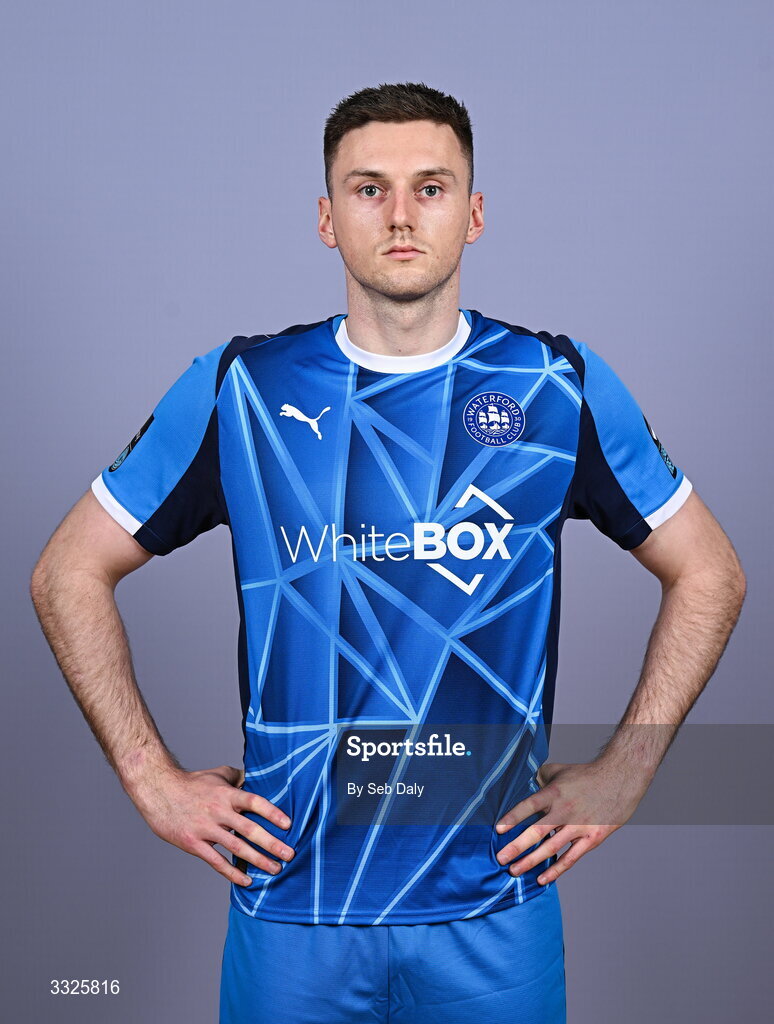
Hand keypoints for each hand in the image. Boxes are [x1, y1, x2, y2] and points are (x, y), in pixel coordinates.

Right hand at [130, 763, 293, 886]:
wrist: (158, 791)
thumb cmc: (191, 783)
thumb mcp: (216, 774)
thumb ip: (237, 777)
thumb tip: (255, 778)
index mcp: (226, 794)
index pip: (254, 802)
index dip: (272, 813)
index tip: (288, 824)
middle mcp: (219, 811)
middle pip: (250, 829)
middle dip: (272, 844)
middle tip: (290, 855)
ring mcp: (206, 829)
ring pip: (237, 848)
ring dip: (258, 860)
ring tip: (276, 870)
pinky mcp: (194, 844)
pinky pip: (216, 862)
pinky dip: (233, 873)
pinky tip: (247, 881)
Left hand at [494, 758, 645, 884]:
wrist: (619, 778)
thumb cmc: (587, 774)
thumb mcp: (560, 770)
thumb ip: (540, 777)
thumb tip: (526, 784)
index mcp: (554, 792)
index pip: (529, 806)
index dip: (513, 817)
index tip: (498, 829)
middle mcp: (564, 810)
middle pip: (537, 831)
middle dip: (517, 846)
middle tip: (500, 859)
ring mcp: (579, 826)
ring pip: (551, 847)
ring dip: (531, 861)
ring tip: (514, 871)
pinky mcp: (592, 838)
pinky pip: (571, 857)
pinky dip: (556, 869)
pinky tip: (542, 878)